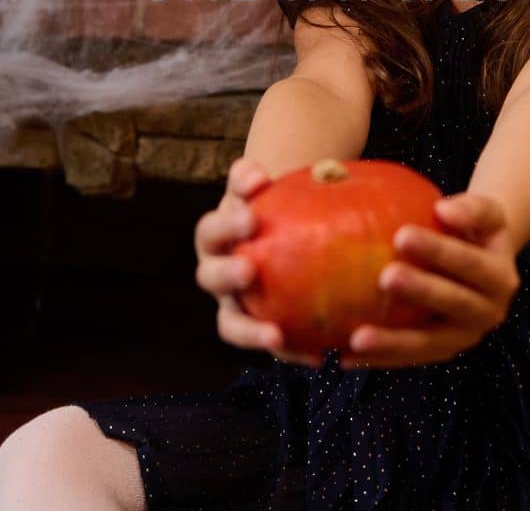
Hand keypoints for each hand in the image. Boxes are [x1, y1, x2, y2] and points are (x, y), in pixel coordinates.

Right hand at [193, 157, 324, 366]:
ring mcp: (232, 304)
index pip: (211, 230)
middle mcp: (215, 273)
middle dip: (227, 275)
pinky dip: (291, 351)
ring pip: (230, 324)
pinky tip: (320, 355)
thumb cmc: (270, 202)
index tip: (252, 219)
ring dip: (250, 332)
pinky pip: (271, 345)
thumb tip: (256, 175)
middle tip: (249, 270)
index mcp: (214, 237)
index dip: (227, 226)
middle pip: (210, 278)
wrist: (277, 229)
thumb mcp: (259, 187)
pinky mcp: (255, 329)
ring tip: (275, 335)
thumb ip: (251, 178)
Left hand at [339, 193, 519, 369]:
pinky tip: (346, 356)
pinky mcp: (442, 352)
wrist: (482, 264)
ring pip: (429, 343)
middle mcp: (489, 313)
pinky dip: (380, 359)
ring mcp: (465, 337)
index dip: (440, 251)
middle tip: (385, 277)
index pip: (470, 263)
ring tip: (357, 337)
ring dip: (394, 343)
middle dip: (420, 291)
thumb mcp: (486, 213)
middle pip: (453, 304)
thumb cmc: (475, 230)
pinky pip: (409, 358)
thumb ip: (472, 208)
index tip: (402, 235)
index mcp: (500, 278)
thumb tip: (444, 209)